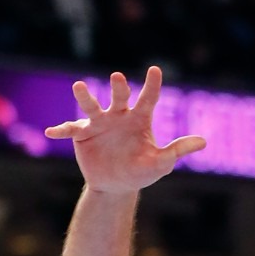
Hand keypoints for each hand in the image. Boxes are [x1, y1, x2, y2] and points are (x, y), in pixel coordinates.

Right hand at [43, 66, 205, 195]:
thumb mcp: (160, 163)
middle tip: (118, 78)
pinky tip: (50, 132)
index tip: (155, 70)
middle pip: (119, 97)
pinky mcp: (81, 135)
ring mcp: (98, 123)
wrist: (116, 185)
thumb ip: (178, 150)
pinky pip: (69, 131)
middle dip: (118, 88)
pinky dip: (60, 131)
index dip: (152, 85)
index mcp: (139, 118)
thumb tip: (204, 142)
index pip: (148, 98)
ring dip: (85, 97)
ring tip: (78, 87)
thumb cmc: (141, 170)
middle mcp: (118, 115)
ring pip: (91, 107)